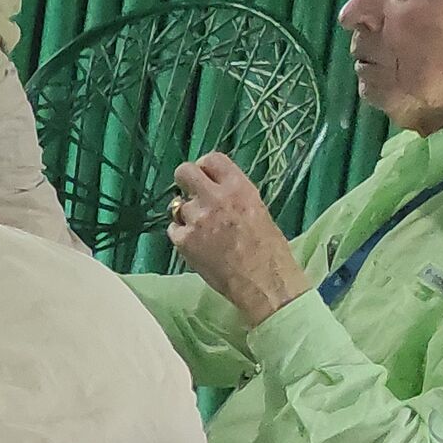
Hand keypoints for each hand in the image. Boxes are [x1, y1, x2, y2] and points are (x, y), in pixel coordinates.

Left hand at [168, 153, 311, 326]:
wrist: (265, 284)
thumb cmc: (270, 251)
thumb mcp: (258, 210)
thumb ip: (233, 196)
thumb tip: (214, 191)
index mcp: (239, 188)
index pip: (212, 159)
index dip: (206, 168)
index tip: (207, 178)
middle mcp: (215, 198)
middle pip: (184, 172)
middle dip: (185, 181)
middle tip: (192, 195)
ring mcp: (196, 219)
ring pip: (177, 206)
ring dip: (187, 216)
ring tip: (204, 232)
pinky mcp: (184, 240)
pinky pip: (173, 229)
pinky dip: (182, 236)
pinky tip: (198, 246)